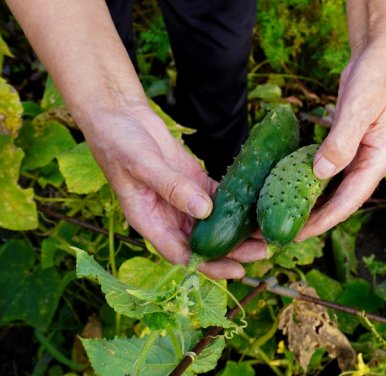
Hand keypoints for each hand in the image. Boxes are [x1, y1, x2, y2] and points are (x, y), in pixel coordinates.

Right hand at [83, 101, 266, 278]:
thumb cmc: (118, 143)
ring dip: (239, 228)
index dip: (209, 265)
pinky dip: (237, 201)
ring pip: (214, 222)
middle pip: (204, 242)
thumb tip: (204, 211)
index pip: (182, 254)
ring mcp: (182, 198)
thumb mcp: (141, 164)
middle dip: (233, 250)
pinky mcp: (193, 180)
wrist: (118, 116)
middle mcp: (167, 216)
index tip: (237, 270)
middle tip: (264, 250)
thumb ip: (171, 187)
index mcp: (149, 221)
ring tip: (267, 231)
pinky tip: (257, 203)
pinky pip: (218, 196)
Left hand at [296, 42, 385, 240]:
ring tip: (281, 217)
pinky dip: (308, 181)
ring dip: (309, 203)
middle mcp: (369, 163)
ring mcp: (358, 155)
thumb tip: (320, 174)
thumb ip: (341, 141)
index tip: (296, 235)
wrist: (382, 53)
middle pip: (338, 201)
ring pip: (331, 189)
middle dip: (312, 219)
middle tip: (280, 232)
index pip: (349, 201)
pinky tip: (287, 188)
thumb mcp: (360, 107)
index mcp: (379, 160)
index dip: (323, 221)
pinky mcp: (345, 146)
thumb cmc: (377, 77)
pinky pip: (325, 171)